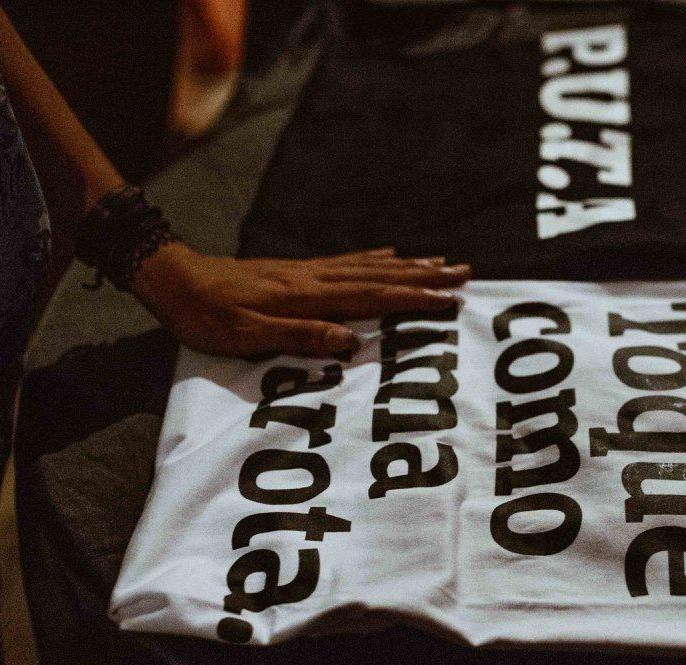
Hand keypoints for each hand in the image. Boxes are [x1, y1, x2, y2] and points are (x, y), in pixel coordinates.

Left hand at [133, 242, 469, 357]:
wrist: (175, 281)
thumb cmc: (208, 317)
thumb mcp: (248, 336)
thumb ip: (300, 336)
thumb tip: (351, 342)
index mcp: (307, 297)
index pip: (372, 296)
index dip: (413, 298)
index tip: (449, 299)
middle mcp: (314, 278)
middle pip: (380, 276)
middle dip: (424, 277)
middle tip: (463, 274)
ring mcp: (307, 271)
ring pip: (368, 265)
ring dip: (407, 265)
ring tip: (440, 262)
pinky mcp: (297, 270)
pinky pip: (346, 260)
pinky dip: (374, 257)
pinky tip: (390, 254)